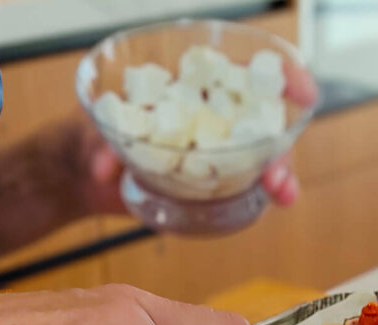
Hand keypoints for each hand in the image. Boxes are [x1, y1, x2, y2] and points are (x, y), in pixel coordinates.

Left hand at [78, 61, 319, 213]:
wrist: (78, 176)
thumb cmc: (84, 136)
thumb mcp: (88, 133)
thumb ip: (99, 144)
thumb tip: (103, 166)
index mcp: (184, 84)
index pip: (239, 69)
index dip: (277, 74)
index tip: (299, 88)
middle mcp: (206, 113)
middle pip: (259, 118)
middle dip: (279, 140)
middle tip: (278, 171)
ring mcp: (211, 150)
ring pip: (260, 153)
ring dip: (279, 171)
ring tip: (281, 193)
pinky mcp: (210, 182)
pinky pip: (245, 183)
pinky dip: (264, 192)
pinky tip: (273, 202)